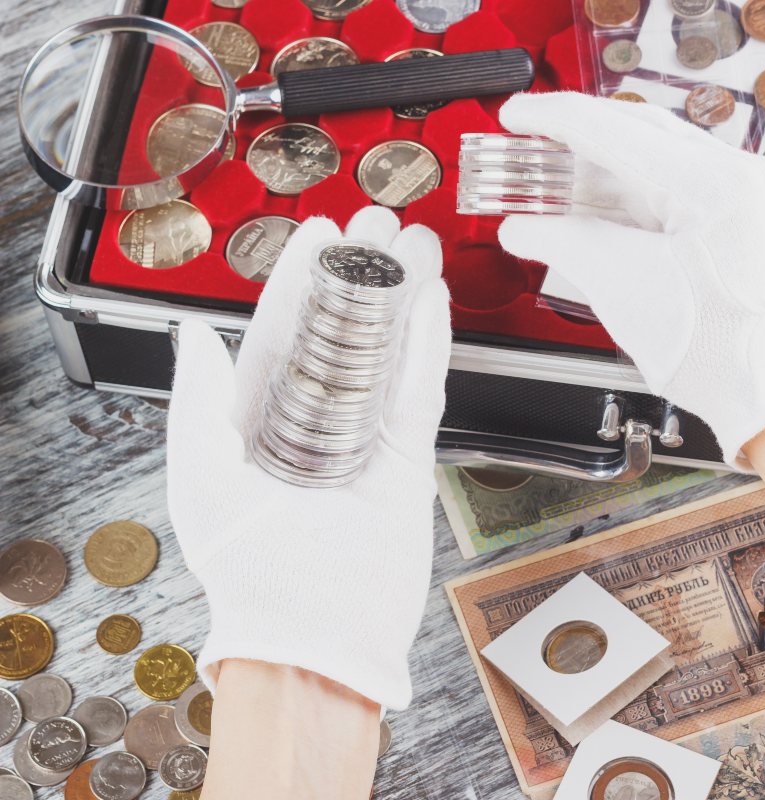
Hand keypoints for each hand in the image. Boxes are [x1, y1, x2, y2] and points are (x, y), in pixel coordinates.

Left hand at [166, 206, 450, 709]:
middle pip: (339, 330)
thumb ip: (196, 402)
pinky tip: (433, 303)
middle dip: (357, 273)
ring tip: (414, 245)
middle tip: (377, 222)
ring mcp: (362, 439)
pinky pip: (420, 391)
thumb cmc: (250, 569)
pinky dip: (428, 347)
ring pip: (385, 350)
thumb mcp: (201, 480)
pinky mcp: (406, 460)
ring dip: (399, 297)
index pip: (279, 332)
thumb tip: (189, 333)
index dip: (297, 279)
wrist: (317, 636)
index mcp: (256, 422)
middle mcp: (311, 423)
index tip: (317, 231)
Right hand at [497, 92, 764, 466]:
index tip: (518, 116)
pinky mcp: (757, 222)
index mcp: (719, 185)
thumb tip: (525, 228)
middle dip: (580, 145)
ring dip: (609, 177)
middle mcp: (747, 178)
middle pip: (644, 139)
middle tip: (531, 151)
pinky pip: (689, 193)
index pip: (618, 130)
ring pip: (667, 166)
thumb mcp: (626, 291)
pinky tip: (605, 212)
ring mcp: (758, 198)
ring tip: (559, 190)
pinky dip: (642, 201)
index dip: (555, 120)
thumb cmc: (726, 357)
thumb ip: (567, 243)